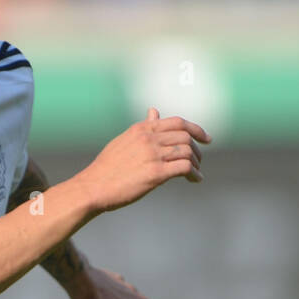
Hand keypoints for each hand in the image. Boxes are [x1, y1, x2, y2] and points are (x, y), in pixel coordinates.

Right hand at [77, 107, 209, 214]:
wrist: (93, 187)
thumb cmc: (106, 168)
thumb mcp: (124, 140)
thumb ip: (143, 127)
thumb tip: (154, 112)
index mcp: (142, 129)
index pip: (177, 122)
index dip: (196, 129)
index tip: (206, 139)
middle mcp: (149, 138)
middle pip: (186, 136)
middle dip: (197, 149)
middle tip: (199, 161)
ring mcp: (153, 155)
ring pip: (187, 151)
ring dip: (196, 163)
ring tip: (196, 173)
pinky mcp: (156, 173)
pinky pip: (184, 168)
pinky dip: (194, 174)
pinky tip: (195, 180)